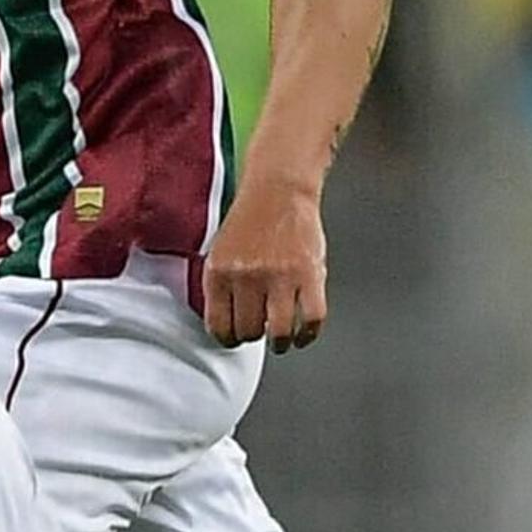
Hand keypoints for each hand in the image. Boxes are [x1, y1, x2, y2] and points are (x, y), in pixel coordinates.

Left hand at [204, 179, 327, 348]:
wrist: (279, 189)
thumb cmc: (250, 221)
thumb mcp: (219, 253)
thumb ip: (220, 288)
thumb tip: (223, 326)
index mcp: (220, 273)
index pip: (219, 326)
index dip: (228, 338)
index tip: (235, 338)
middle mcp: (247, 277)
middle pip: (249, 331)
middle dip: (254, 336)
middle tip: (260, 330)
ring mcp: (280, 277)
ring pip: (279, 332)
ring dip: (280, 343)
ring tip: (281, 340)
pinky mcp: (310, 274)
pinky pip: (312, 319)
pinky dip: (309, 334)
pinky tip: (304, 334)